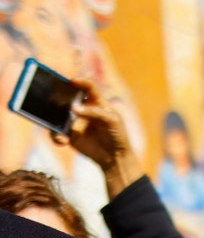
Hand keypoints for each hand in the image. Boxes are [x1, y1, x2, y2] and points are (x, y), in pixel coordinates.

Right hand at [51, 77, 142, 196]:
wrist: (114, 156)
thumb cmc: (118, 134)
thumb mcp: (112, 121)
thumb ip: (95, 112)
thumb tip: (73, 108)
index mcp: (97, 101)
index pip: (89, 87)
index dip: (81, 81)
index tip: (72, 81)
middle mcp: (84, 109)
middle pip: (68, 98)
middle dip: (58, 96)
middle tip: (51, 97)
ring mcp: (74, 121)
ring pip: (58, 115)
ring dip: (54, 119)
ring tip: (60, 128)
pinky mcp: (69, 134)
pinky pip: (56, 132)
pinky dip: (56, 136)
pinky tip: (62, 141)